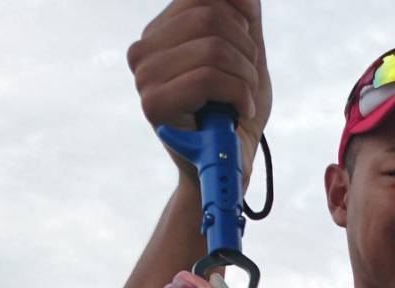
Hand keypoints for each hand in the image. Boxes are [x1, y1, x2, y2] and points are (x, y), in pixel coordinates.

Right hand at [127, 0, 272, 183]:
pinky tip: (240, 111)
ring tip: (245, 99)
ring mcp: (144, 77)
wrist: (228, 165)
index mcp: (161, 32)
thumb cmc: (234, 111)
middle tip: (248, 79)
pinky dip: (239, 95)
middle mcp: (144, 50)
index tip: (250, 35)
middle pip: (209, 17)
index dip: (237, 9)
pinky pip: (208, 78)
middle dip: (245, 49)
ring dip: (245, 76)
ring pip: (212, 48)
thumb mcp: (246, 55)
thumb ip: (244, 17)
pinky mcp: (153, 104)